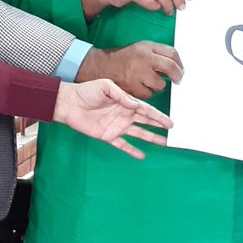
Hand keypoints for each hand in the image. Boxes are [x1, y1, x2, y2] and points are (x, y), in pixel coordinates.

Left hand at [53, 79, 173, 159]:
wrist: (68, 103)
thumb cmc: (86, 91)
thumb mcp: (105, 86)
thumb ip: (121, 95)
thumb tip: (136, 105)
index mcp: (125, 102)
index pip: (146, 110)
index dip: (158, 116)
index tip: (170, 122)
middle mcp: (124, 115)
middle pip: (146, 122)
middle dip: (160, 126)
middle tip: (174, 132)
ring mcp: (117, 126)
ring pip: (139, 134)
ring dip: (151, 139)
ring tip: (165, 144)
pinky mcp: (108, 137)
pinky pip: (122, 145)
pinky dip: (132, 151)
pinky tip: (142, 156)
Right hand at [77, 42, 183, 99]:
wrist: (101, 66)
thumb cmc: (124, 58)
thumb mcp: (141, 48)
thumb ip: (158, 53)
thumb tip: (177, 66)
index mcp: (147, 47)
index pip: (172, 53)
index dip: (180, 63)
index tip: (181, 69)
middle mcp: (143, 59)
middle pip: (170, 67)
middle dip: (178, 75)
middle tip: (179, 80)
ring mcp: (138, 74)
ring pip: (160, 84)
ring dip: (158, 85)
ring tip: (150, 82)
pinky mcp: (132, 88)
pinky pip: (148, 94)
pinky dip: (147, 93)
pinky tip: (140, 87)